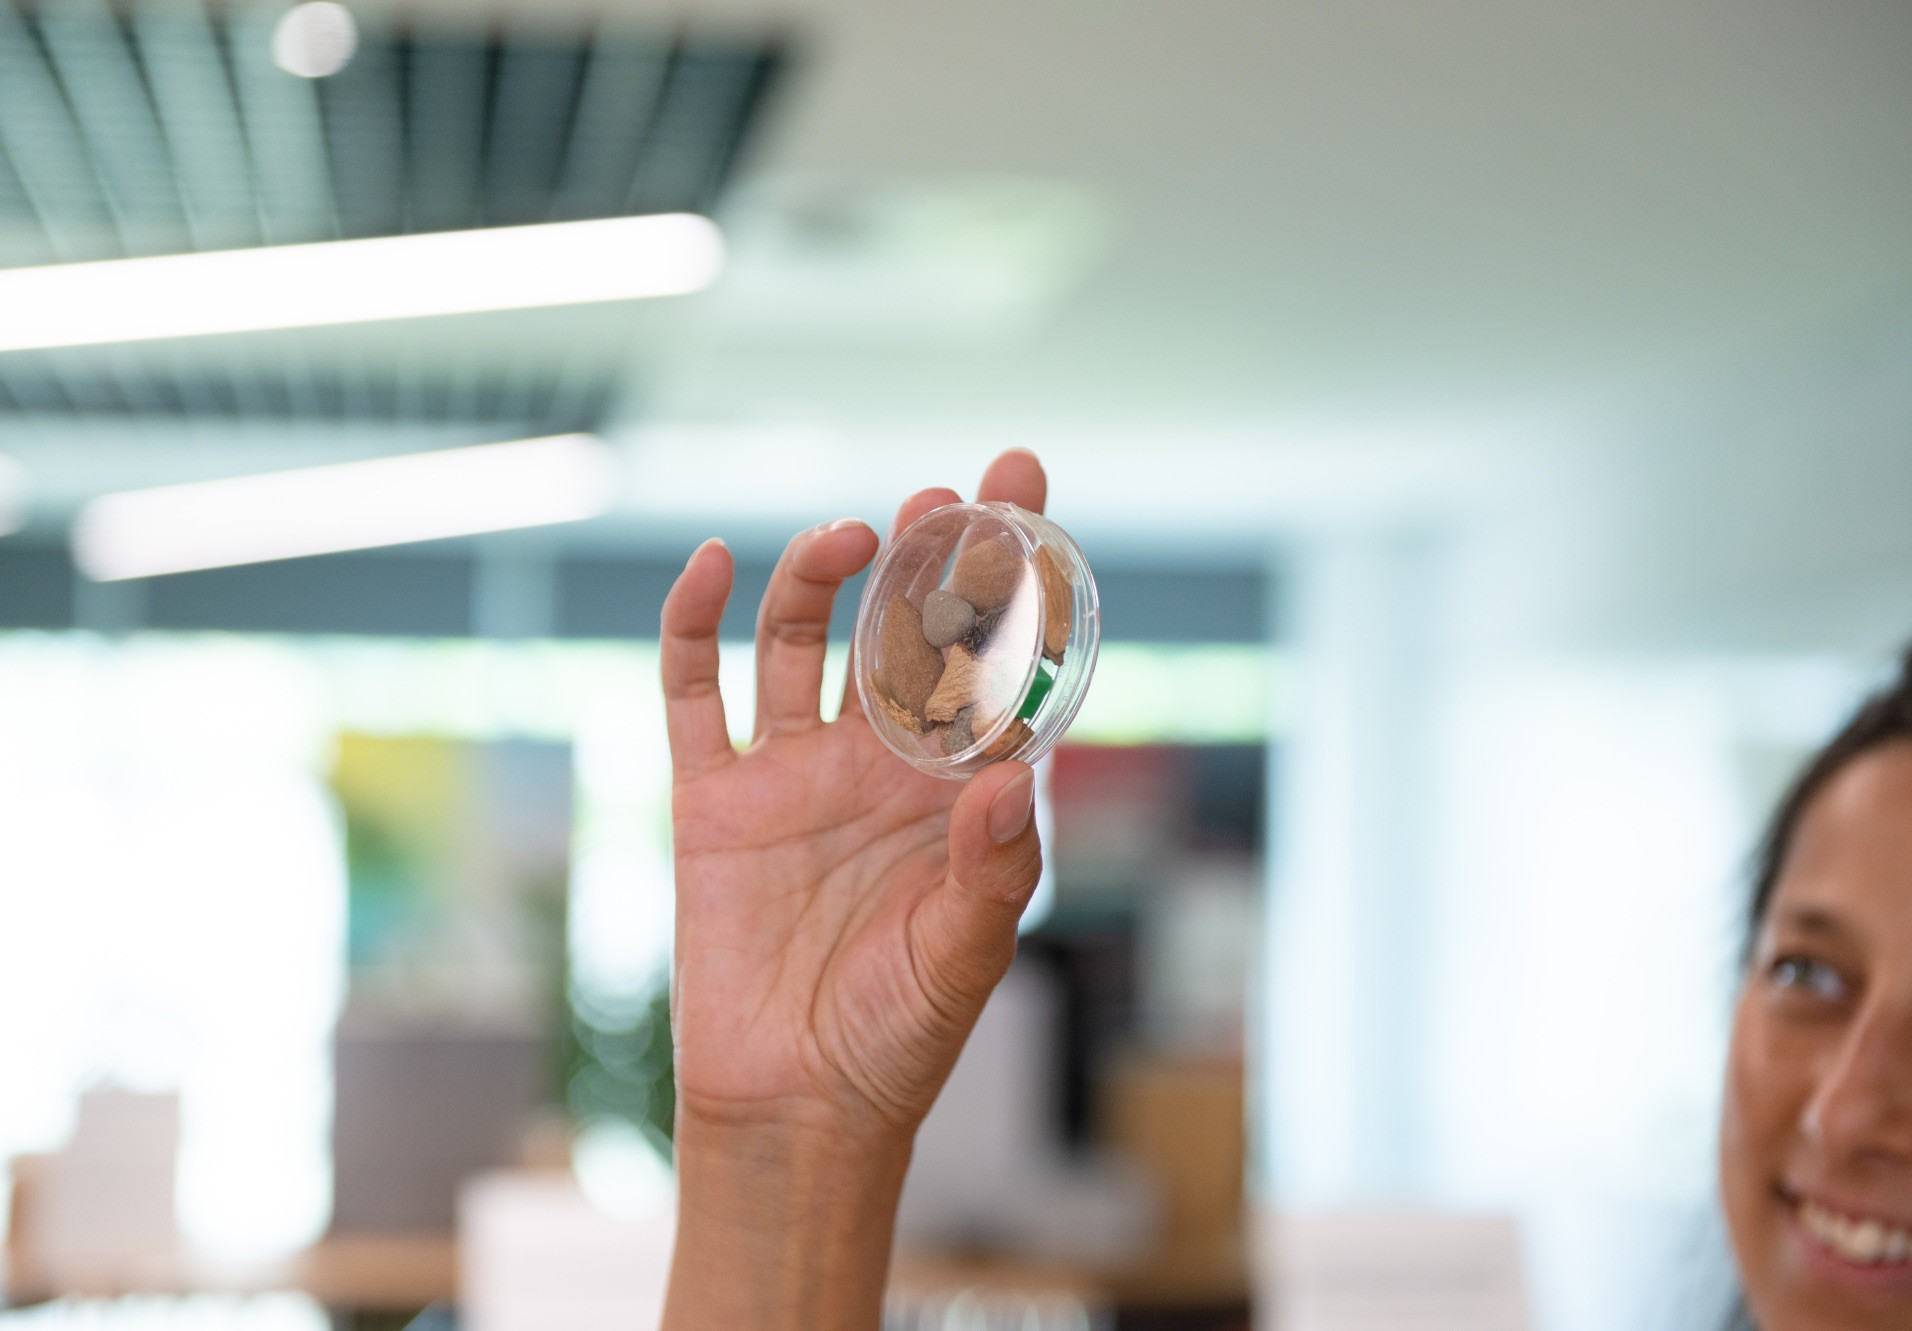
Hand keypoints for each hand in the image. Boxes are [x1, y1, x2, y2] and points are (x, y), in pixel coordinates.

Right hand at [659, 451, 1049, 1330]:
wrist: (793, 1107)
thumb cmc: (901, 1035)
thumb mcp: (968, 956)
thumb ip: (994, 867)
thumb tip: (1010, 776)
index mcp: (953, 788)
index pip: (990, 658)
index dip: (1009, 574)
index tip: (1023, 487)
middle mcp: (876, 763)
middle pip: (900, 627)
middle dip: (926, 556)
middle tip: (948, 495)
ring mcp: (792, 772)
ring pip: (800, 638)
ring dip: (823, 576)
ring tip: (856, 535)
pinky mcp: (713, 797)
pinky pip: (694, 691)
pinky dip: (695, 624)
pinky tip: (716, 565)